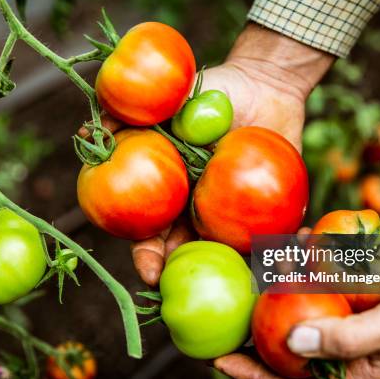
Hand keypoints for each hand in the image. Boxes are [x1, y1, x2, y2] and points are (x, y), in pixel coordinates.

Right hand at [131, 24, 333, 286]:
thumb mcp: (169, 99)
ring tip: (245, 285)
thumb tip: (89, 131)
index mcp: (172, 193)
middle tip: (196, 294)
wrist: (266, 84)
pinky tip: (290, 256)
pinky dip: (283, 248)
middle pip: (189, 255)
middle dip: (188, 279)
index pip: (151, 233)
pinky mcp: (271, 210)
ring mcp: (235, 213)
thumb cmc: (215, 91)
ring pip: (230, 254)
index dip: (147, 256)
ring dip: (235, 273)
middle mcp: (200, 210)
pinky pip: (275, 235)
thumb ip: (132, 115)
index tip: (150, 272)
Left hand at [214, 219, 379, 378]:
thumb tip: (292, 344)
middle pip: (291, 345)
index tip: (220, 361)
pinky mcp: (355, 285)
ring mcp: (351, 312)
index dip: (257, 377)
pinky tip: (304, 237)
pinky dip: (309, 257)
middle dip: (257, 329)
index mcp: (359, 367)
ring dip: (284, 283)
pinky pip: (322, 275)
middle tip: (225, 312)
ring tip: (267, 262)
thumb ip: (347, 339)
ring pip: (303, 304)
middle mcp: (349, 343)